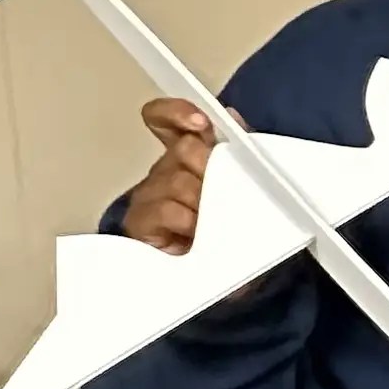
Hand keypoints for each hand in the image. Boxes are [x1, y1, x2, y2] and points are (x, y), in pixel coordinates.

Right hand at [120, 98, 244, 255]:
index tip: (201, 123)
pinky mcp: (141, 223)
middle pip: (184, 149)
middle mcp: (166, 170)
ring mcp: (150, 196)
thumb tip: (232, 115)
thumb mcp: (247, 184)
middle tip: (228, 190)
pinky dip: (186, 220)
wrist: (226, 276)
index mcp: (190, 154)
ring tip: (215, 220)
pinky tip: (196, 233)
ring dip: (204, 201)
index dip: (177, 112)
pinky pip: (164, 210)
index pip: (165, 119)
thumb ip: (242, 148)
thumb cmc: (234, 225)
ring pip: (178, 181)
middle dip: (211, 167)